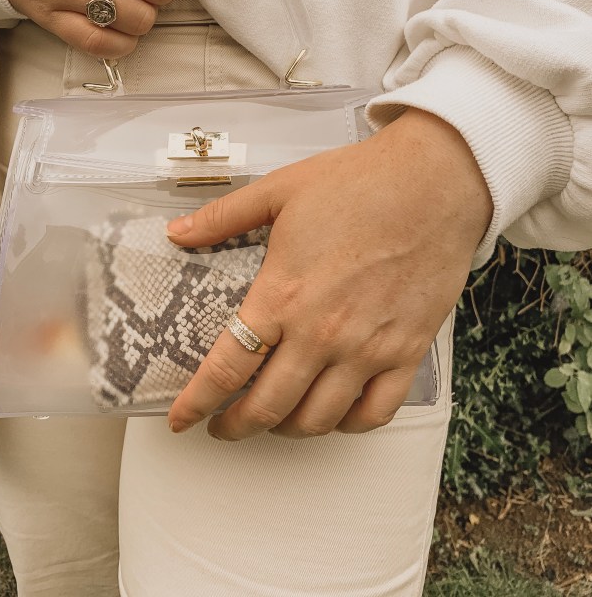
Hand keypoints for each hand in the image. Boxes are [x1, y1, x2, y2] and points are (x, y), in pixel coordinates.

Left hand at [165, 107, 492, 439]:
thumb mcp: (279, 190)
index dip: (197, 402)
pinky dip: (348, 425)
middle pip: (267, 407)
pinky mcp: (406, 351)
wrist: (434, 182)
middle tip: (222, 427)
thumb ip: (223, 217)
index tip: (181, 417)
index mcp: (282, 294)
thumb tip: (178, 231)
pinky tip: (333, 414)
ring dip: (287, 429)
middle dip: (235, 427)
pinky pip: (374, 412)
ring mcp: (366, 348)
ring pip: (317, 419)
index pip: (227, 368)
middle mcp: (321, 332)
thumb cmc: (361, 182)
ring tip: (273, 419)